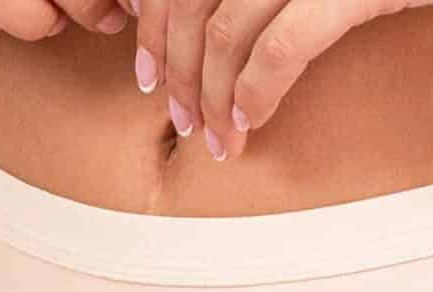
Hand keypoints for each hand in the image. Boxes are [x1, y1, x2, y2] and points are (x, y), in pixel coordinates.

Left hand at [132, 0, 432, 159]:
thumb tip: (201, 37)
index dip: (154, 32)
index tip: (151, 79)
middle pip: (192, 6)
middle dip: (177, 72)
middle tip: (183, 122)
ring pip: (227, 31)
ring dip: (212, 95)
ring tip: (218, 138)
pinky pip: (281, 47)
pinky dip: (256, 90)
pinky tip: (251, 120)